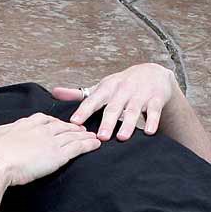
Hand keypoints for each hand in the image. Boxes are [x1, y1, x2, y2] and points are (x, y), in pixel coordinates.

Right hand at [0, 108, 101, 186]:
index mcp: (25, 123)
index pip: (44, 119)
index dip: (53, 123)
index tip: (59, 125)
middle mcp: (41, 129)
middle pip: (62, 126)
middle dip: (73, 128)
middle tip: (82, 129)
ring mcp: (51, 140)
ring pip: (72, 135)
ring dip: (84, 136)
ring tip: (93, 136)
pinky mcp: (58, 154)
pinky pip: (78, 147)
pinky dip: (88, 146)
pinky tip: (95, 145)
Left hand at [51, 62, 177, 140]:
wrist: (153, 73)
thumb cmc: (121, 85)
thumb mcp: (101, 87)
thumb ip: (79, 94)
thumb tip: (54, 92)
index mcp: (107, 88)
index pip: (93, 100)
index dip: (84, 110)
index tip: (74, 122)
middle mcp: (123, 90)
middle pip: (114, 107)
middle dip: (107, 122)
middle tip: (100, 137)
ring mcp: (140, 95)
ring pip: (133, 111)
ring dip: (128, 124)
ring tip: (122, 137)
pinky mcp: (156, 99)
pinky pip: (154, 111)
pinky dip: (153, 121)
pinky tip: (149, 132)